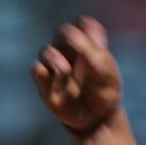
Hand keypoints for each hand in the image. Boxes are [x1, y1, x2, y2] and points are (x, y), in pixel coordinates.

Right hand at [32, 16, 122, 133]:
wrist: (98, 119)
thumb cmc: (104, 93)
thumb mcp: (109, 78)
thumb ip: (100, 61)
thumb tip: (88, 53)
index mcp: (86, 44)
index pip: (83, 24)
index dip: (88, 29)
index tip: (99, 43)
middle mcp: (68, 51)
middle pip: (63, 32)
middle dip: (71, 37)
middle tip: (83, 49)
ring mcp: (55, 66)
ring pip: (47, 51)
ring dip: (55, 58)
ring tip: (66, 71)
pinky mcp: (45, 83)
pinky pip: (37, 70)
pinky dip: (39, 71)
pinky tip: (43, 72)